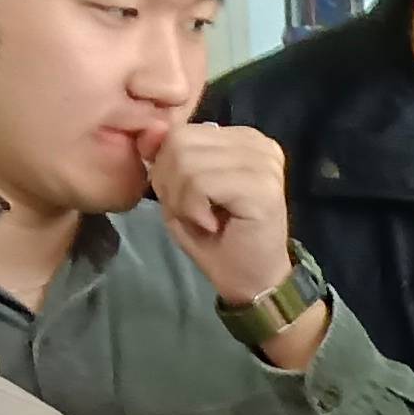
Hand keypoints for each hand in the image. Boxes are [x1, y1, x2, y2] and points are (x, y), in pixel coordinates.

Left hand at [145, 124, 315, 360]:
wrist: (252, 282)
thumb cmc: (218, 239)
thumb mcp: (181, 190)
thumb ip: (167, 157)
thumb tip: (149, 132)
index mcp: (243, 139)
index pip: (180, 131)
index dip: (166, 169)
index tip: (186, 201)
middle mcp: (258, 144)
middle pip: (180, 142)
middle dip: (171, 184)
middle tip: (192, 213)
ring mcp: (264, 164)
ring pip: (187, 162)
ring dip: (182, 200)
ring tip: (202, 220)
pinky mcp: (262, 187)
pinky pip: (201, 183)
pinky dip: (193, 209)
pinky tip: (211, 225)